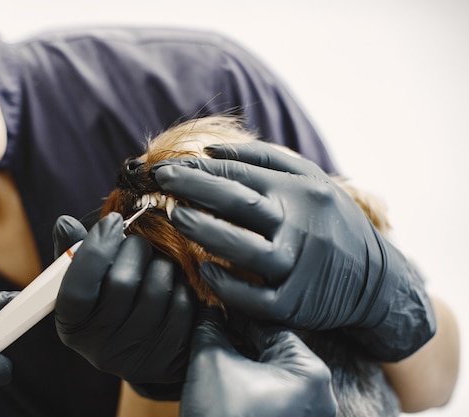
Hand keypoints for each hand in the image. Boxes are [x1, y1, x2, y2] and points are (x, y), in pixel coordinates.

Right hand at [53, 213, 195, 399]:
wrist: (146, 345)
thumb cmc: (109, 299)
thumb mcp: (86, 279)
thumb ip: (74, 251)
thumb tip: (65, 223)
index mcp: (72, 326)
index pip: (77, 289)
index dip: (95, 249)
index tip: (113, 220)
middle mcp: (101, 348)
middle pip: (121, 284)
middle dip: (134, 249)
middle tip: (139, 240)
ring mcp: (138, 355)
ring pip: (156, 289)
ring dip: (161, 263)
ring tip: (156, 260)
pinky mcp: (172, 354)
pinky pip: (182, 303)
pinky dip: (181, 282)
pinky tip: (174, 279)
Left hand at [152, 141, 435, 360]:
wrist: (375, 278)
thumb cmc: (329, 221)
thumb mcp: (309, 179)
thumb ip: (263, 159)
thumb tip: (210, 151)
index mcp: (300, 192)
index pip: (241, 175)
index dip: (199, 170)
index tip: (166, 168)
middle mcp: (301, 225)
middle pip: (240, 204)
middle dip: (195, 189)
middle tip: (160, 181)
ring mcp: (298, 266)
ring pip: (245, 249)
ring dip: (206, 232)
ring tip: (176, 218)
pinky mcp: (295, 302)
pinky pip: (255, 297)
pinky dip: (228, 284)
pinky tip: (204, 270)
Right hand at [181, 308, 335, 416]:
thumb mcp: (211, 361)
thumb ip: (210, 327)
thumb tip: (208, 309)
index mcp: (311, 373)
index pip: (270, 328)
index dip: (238, 317)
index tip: (217, 309)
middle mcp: (320, 396)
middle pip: (273, 352)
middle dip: (240, 343)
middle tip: (212, 332)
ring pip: (271, 377)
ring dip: (243, 365)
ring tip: (216, 356)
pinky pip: (273, 398)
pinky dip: (250, 388)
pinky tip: (225, 384)